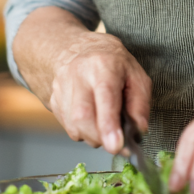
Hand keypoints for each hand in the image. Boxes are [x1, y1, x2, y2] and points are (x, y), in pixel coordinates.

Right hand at [48, 31, 151, 154]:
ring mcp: (61, 87)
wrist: (77, 48)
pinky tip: (92, 119)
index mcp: (103, 65)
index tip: (116, 146)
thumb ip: (140, 103)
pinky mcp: (53, 99)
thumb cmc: (112, 63)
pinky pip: (67, 127)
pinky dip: (83, 132)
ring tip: (104, 124)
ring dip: (92, 136)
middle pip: (82, 116)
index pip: (104, 96)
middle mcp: (78, 74)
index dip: (109, 124)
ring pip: (73, 126)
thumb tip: (139, 130)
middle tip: (116, 143)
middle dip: (100, 138)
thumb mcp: (136, 75)